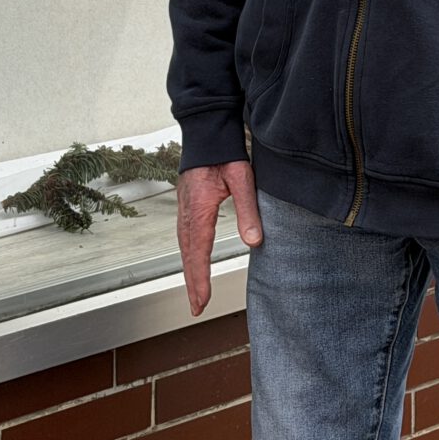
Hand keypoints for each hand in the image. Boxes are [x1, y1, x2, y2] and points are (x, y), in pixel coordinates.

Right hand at [177, 161, 263, 316]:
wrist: (207, 132)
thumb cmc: (224, 154)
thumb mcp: (243, 180)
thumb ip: (247, 211)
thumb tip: (253, 241)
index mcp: (199, 210)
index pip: (198, 252)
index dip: (200, 279)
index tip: (201, 301)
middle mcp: (187, 213)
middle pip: (187, 255)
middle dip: (192, 282)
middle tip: (196, 307)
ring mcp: (184, 209)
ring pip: (184, 247)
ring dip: (189, 271)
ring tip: (195, 293)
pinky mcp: (187, 205)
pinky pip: (185, 236)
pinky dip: (188, 255)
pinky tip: (193, 262)